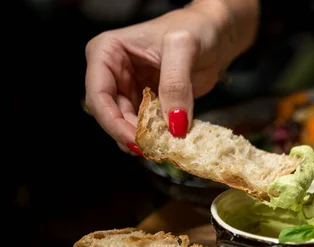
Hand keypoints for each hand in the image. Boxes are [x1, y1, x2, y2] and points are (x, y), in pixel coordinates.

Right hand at [84, 0, 257, 153]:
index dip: (113, 122)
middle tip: (153, 150)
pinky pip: (146, 126)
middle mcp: (112, 73)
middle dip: (130, 135)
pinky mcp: (147, 104)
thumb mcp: (184, 47)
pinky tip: (171, 142)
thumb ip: (176, 84)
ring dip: (143, 139)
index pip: (98, 94)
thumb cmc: (195, 29)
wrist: (215, 35)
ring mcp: (129, 90)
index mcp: (106, 52)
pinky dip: (157, 137)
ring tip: (164, 147)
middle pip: (110, 115)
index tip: (136, 141)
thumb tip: (174, 125)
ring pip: (126, 125)